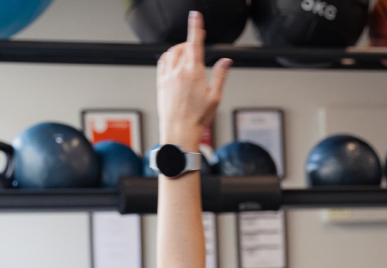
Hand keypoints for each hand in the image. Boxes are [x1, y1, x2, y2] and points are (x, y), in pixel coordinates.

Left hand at [157, 11, 231, 150]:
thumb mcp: (215, 98)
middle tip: (195, 45)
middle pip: (182, 47)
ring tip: (185, 54)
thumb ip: (220, 76)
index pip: (194, 43)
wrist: (179, 132)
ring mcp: (167, 77)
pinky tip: (172, 62)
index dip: (196, 27)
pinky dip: (168, 57)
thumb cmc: (197, 119)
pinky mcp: (160, 83)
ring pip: (170, 53)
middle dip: (188, 43)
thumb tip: (225, 61)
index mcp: (193, 72)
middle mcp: (178, 71)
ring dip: (178, 49)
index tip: (195, 16)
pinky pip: (162, 62)